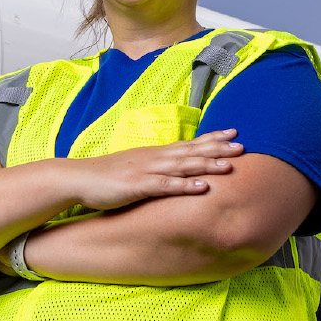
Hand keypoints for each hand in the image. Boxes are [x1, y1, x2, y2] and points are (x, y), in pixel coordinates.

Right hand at [59, 129, 243, 210]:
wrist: (77, 178)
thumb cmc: (106, 177)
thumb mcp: (136, 169)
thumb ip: (155, 169)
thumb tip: (173, 171)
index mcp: (155, 154)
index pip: (189, 143)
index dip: (212, 138)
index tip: (233, 133)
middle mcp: (155, 158)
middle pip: (192, 151)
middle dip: (218, 148)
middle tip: (242, 145)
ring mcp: (147, 170)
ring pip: (183, 166)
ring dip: (207, 165)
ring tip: (230, 166)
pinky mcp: (138, 186)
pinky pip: (166, 186)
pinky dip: (185, 186)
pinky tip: (202, 187)